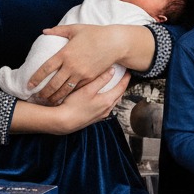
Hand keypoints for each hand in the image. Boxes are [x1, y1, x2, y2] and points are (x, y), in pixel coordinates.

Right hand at [12, 69, 130, 135]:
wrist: (64, 122)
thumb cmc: (74, 105)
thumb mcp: (88, 89)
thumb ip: (100, 80)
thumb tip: (112, 70)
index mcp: (107, 101)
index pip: (121, 88)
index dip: (126, 79)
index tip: (128, 71)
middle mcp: (107, 109)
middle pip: (118, 95)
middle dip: (122, 86)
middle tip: (123, 77)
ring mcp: (101, 115)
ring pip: (112, 102)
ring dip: (115, 93)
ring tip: (114, 85)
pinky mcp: (94, 118)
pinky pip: (106, 107)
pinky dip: (108, 100)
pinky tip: (102, 97)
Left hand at [28, 24, 149, 103]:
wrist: (114, 43)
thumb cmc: (94, 33)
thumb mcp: (75, 29)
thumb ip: (58, 30)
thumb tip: (44, 31)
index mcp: (65, 53)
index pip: (46, 68)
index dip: (36, 78)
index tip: (29, 85)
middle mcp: (71, 66)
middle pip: (53, 84)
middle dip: (44, 93)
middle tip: (37, 98)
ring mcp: (81, 74)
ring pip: (65, 90)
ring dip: (55, 98)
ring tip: (48, 102)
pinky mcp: (90, 78)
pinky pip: (77, 90)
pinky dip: (69, 96)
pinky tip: (64, 99)